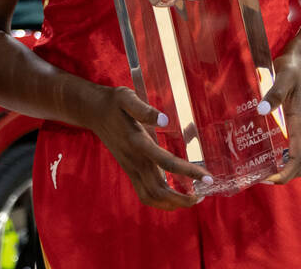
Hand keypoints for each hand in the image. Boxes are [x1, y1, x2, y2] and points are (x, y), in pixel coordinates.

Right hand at [84, 86, 205, 209]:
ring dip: (172, 203)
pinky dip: (161, 200)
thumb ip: (144, 109)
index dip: (189, 172)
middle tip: (203, 195)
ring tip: (192, 199)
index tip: (208, 178)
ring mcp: (130, 167)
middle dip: (182, 198)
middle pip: (159, 190)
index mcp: (137, 143)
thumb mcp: (127, 98)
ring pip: (151, 196)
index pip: (167, 163)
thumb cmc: (114, 103)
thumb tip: (165, 120)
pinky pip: (145, 193)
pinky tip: (175, 195)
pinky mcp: (129, 170)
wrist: (93, 111)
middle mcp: (134, 160)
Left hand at [261, 51, 300, 184]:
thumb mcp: (283, 78)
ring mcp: (297, 128)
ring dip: (282, 168)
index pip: (298, 158)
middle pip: (300, 165)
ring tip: (258, 169)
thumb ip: (274, 93)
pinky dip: (280, 157)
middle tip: (260, 177)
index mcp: (300, 124)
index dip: (286, 173)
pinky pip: (290, 148)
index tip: (270, 179)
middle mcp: (300, 130)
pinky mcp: (292, 123)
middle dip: (284, 176)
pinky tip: (262, 152)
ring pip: (296, 158)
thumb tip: (262, 110)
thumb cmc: (292, 69)